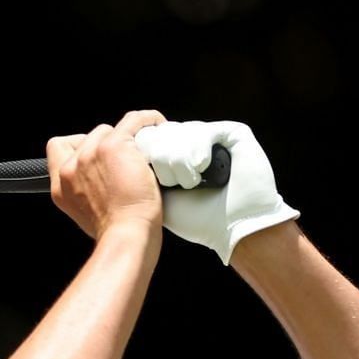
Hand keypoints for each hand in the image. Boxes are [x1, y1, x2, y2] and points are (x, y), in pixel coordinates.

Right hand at [47, 110, 166, 243]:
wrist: (126, 237)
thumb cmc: (115, 234)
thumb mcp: (87, 216)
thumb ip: (86, 194)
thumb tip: (104, 184)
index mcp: (61, 186)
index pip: (58, 148)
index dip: (78, 147)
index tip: (96, 157)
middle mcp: (72, 167)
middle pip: (88, 136)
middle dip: (107, 145)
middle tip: (127, 162)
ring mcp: (91, 154)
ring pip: (109, 130)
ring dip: (126, 137)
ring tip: (143, 152)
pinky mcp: (114, 146)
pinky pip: (133, 121)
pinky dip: (148, 121)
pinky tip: (157, 127)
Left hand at [137, 120, 298, 263]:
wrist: (233, 228)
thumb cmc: (196, 219)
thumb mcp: (157, 196)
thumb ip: (141, 172)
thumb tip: (124, 146)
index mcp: (177, 154)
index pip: (151, 137)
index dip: (147, 151)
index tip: (153, 178)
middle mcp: (194, 142)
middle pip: (163, 132)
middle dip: (162, 158)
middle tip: (175, 183)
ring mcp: (213, 136)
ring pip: (180, 131)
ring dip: (180, 161)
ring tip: (191, 182)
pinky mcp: (233, 134)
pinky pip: (202, 130)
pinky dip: (197, 153)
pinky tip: (202, 169)